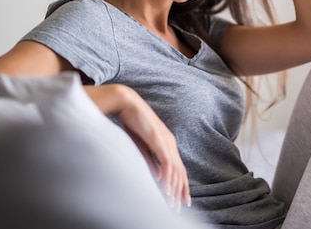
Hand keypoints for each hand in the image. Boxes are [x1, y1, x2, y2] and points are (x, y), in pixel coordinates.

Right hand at [85, 84, 189, 210]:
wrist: (127, 104)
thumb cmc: (133, 123)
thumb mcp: (143, 146)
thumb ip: (151, 161)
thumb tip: (160, 177)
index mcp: (168, 143)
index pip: (178, 168)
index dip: (181, 184)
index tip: (182, 199)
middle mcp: (170, 143)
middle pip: (180, 171)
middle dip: (181, 190)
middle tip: (181, 207)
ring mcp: (166, 141)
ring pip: (175, 169)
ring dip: (174, 187)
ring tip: (173, 202)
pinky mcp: (158, 139)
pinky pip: (166, 161)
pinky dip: (168, 176)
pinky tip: (166, 187)